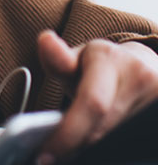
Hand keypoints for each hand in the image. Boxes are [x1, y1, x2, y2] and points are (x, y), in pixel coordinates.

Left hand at [35, 30, 157, 163]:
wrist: (139, 66)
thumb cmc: (100, 66)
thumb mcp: (75, 58)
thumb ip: (57, 58)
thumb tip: (45, 40)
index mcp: (111, 60)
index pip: (92, 102)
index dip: (69, 132)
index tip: (45, 155)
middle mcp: (141, 77)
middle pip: (105, 129)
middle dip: (77, 145)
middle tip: (53, 157)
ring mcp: (157, 97)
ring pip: (120, 139)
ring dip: (94, 147)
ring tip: (72, 149)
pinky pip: (134, 141)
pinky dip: (112, 148)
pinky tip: (97, 148)